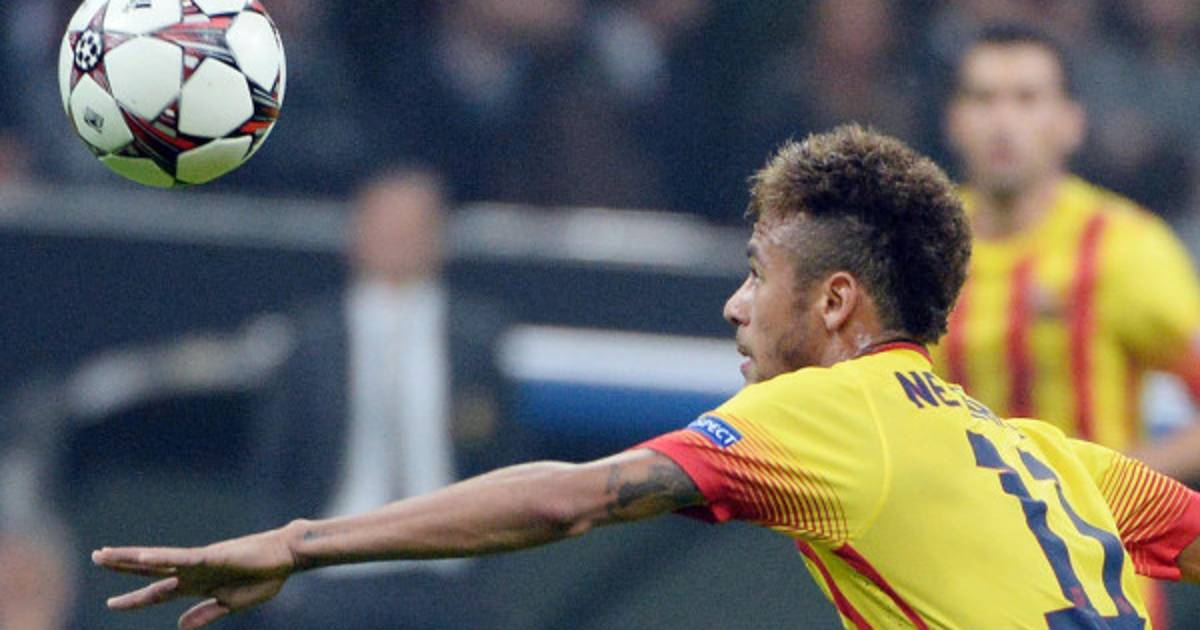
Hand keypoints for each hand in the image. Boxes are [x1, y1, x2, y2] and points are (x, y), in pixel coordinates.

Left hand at [92, 526, 296, 629]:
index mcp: (197, 585)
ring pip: (157, 559)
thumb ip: (206, 613)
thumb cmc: (265, 579)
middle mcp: (192, 570)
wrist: (286, 559)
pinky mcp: (211, 555)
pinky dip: (159, 557)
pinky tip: (140, 557)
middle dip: (121, 566)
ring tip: (103, 554)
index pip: (158, 593)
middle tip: (96, 557)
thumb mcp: (232, 604)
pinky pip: (180, 557)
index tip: (111, 604)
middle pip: (149, 569)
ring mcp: (200, 561)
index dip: (134, 600)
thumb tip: (180, 626)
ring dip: (128, 557)